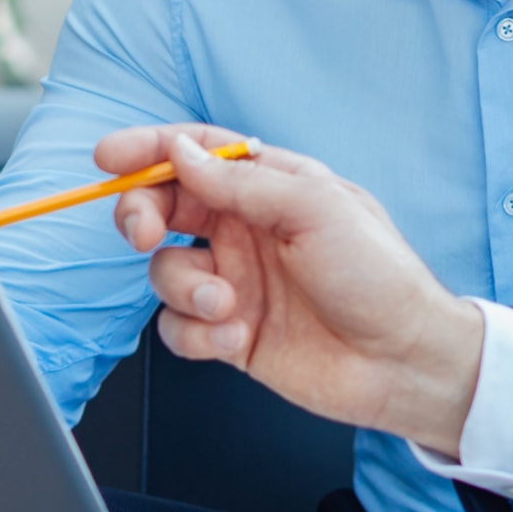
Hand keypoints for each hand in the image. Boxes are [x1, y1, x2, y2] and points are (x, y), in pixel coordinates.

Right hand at [101, 124, 482, 450]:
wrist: (402, 362)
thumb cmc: (378, 276)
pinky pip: (178, 327)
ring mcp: (236, 282)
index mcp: (271, 186)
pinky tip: (235, 340)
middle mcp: (247, 230)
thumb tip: (180, 153)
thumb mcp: (315, 208)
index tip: (110, 158)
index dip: (149, 149)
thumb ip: (240, 180)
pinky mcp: (230, 333)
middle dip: (141, 215)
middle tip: (143, 233)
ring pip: (166, 272)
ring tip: (227, 307)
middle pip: (164, 207)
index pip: (195, 154)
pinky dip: (195, 333)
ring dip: (183, 288)